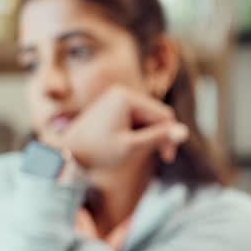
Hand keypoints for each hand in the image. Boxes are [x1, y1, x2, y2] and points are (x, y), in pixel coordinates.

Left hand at [52, 85, 188, 171]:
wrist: (66, 155)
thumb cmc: (97, 152)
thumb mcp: (132, 147)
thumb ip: (159, 137)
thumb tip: (184, 132)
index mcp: (126, 97)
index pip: (162, 115)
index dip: (169, 136)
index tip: (167, 158)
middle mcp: (121, 92)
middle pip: (155, 114)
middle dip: (158, 135)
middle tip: (160, 157)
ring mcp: (115, 97)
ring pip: (146, 117)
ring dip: (147, 134)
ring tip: (137, 152)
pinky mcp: (111, 105)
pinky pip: (134, 117)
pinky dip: (137, 131)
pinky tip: (130, 145)